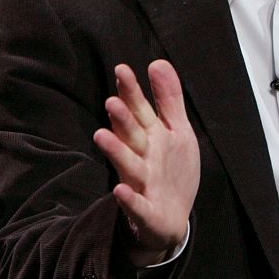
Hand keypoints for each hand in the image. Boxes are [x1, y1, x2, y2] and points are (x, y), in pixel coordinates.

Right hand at [93, 60, 198, 265]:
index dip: (131, 92)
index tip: (123, 69)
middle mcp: (141, 157)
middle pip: (131, 135)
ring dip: (116, 151)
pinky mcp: (145, 210)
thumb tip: (157, 62)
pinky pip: (136, 204)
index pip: (139, 111)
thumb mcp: (177, 130)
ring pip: (127, 165)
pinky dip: (129, 198)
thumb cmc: (171, 169)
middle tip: (111, 101)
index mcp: (149, 137)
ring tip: (101, 135)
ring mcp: (141, 183)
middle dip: (122, 119)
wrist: (173, 216)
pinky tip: (119, 190)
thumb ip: (168, 99)